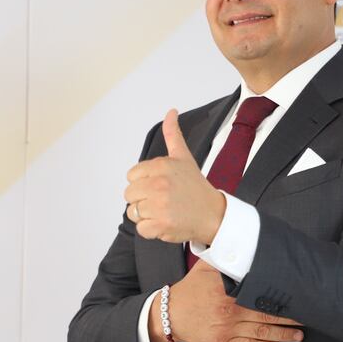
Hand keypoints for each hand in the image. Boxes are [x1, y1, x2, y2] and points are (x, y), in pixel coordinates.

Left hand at [125, 109, 225, 243]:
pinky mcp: (160, 225)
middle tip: (162, 199)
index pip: (131, 176)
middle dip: (143, 199)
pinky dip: (151, 230)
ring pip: (133, 212)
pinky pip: (140, 229)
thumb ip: (172, 134)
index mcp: (161, 165)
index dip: (143, 183)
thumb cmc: (195, 187)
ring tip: (164, 211)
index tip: (160, 185)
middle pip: (129, 194)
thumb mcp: (183, 157)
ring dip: (146, 215)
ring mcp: (159, 205)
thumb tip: (171, 111)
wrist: (213, 214)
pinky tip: (165, 222)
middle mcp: (158, 183)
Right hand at [148, 260, 303, 341]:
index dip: (282, 295)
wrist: (169, 315)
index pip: (261, 291)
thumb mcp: (206, 267)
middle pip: (267, 313)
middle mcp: (230, 309)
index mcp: (228, 289)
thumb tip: (242, 242)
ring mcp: (227, 328)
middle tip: (309, 315)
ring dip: (284, 334)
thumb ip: (225, 257)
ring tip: (300, 335)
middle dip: (290, 316)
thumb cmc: (190, 289)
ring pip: (262, 331)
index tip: (299, 294)